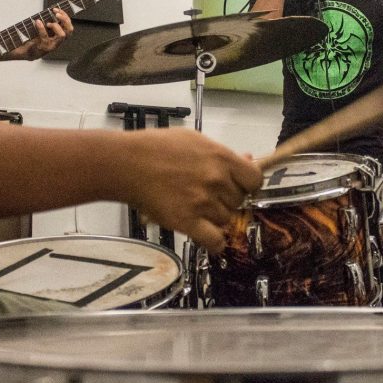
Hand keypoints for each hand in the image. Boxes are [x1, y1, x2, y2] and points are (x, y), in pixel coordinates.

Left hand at [14, 8, 73, 59]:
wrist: (25, 52)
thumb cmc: (34, 38)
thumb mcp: (43, 29)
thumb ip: (48, 22)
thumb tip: (49, 10)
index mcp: (59, 35)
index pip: (68, 25)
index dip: (65, 16)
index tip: (56, 9)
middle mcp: (59, 41)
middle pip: (69, 30)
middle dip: (65, 20)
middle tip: (56, 14)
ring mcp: (53, 45)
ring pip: (62, 35)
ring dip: (56, 26)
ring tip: (48, 23)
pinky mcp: (44, 48)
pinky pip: (45, 37)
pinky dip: (41, 28)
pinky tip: (37, 22)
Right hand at [126, 130, 262, 253]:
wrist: (127, 164)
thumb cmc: (157, 147)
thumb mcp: (195, 140)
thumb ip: (222, 153)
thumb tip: (248, 159)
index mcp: (221, 157)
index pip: (255, 179)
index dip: (247, 185)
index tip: (238, 186)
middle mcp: (216, 180)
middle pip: (239, 201)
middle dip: (226, 199)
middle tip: (206, 194)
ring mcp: (203, 202)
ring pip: (226, 220)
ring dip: (215, 217)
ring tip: (195, 207)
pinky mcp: (187, 222)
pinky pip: (215, 241)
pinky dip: (214, 242)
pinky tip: (206, 234)